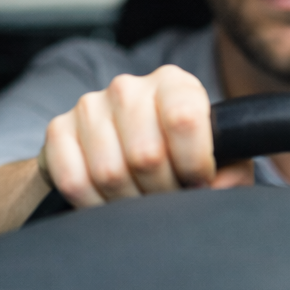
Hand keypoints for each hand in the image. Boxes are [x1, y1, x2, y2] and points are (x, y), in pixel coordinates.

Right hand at [40, 65, 246, 208]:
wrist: (125, 159)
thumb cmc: (177, 161)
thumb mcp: (217, 162)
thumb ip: (232, 171)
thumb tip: (220, 186)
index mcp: (174, 84)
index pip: (183, 119)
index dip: (193, 164)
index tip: (197, 182)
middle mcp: (129, 87)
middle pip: (146, 155)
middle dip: (161, 192)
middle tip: (166, 199)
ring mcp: (89, 106)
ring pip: (109, 172)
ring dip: (128, 202)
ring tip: (139, 202)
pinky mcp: (58, 130)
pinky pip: (74, 180)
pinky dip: (93, 204)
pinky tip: (108, 202)